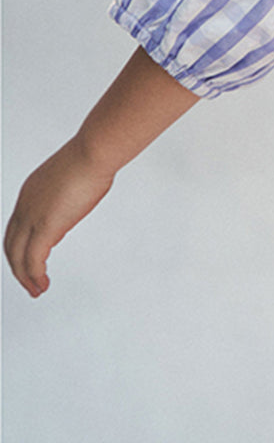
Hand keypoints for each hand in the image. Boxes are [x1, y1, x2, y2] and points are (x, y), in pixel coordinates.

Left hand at [4, 137, 115, 296]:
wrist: (93, 152)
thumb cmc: (91, 158)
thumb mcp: (71, 180)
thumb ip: (64, 198)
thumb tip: (68, 211)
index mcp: (30, 192)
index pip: (16, 226)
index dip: (20, 246)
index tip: (31, 259)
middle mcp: (25, 205)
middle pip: (11, 244)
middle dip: (18, 267)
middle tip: (29, 282)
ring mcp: (32, 216)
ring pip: (17, 256)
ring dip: (25, 277)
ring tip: (36, 289)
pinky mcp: (45, 226)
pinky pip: (32, 260)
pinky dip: (35, 276)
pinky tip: (42, 283)